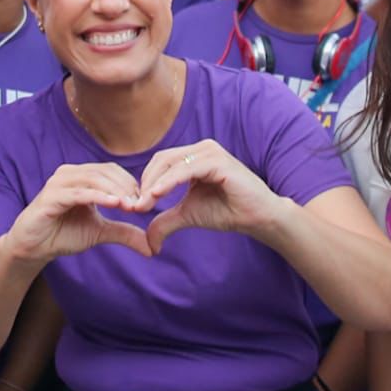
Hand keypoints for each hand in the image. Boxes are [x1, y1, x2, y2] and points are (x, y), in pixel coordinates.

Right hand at [3, 163, 149, 266]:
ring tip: (131, 205)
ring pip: (94, 179)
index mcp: (82, 176)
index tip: (146, 203)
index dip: (131, 184)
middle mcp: (70, 174)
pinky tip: (113, 204)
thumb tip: (151, 246)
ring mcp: (58, 183)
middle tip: (141, 205)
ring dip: (115, 191)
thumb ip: (123, 233)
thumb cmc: (63, 234)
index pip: (113, 172)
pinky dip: (97, 196)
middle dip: (126, 188)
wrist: (34, 248)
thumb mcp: (99, 233)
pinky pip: (78, 192)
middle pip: (106, 172)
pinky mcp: (50, 197)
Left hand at [139, 140, 286, 253]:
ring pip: (171, 163)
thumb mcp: (188, 215)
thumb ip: (165, 222)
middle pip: (161, 160)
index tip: (133, 207)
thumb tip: (148, 241)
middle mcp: (201, 149)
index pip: (160, 163)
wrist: (257, 218)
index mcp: (194, 156)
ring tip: (143, 204)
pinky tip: (157, 195)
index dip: (144, 183)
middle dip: (145, 183)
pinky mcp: (218, 161)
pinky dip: (169, 181)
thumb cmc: (227, 212)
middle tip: (134, 206)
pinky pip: (187, 169)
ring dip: (153, 184)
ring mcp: (210, 152)